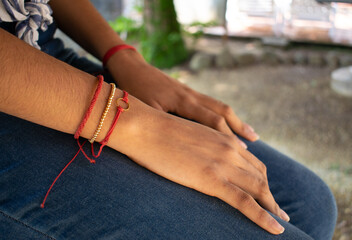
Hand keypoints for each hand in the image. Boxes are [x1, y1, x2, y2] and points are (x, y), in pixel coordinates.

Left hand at [106, 51, 258, 147]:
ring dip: (235, 119)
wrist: (131, 67)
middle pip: (222, 111)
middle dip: (239, 126)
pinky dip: (222, 114)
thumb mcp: (146, 109)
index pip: (212, 120)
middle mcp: (191, 96)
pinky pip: (210, 104)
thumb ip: (164, 122)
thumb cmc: (134, 90)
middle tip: (254, 141)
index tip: (241, 151)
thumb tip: (182, 141)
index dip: (227, 136)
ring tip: (249, 132)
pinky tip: (225, 122)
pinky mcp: (186, 92)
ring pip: (218, 105)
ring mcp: (190, 92)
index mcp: (183, 101)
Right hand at [113, 99, 288, 234]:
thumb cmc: (158, 131)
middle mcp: (229, 149)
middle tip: (279, 211)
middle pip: (260, 176)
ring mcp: (223, 164)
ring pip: (259, 189)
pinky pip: (245, 202)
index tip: (265, 192)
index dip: (261, 178)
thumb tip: (208, 157)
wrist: (144, 126)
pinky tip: (275, 229)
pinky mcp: (212, 179)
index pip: (252, 162)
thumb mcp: (188, 136)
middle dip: (271, 195)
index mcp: (223, 139)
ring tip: (280, 221)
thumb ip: (204, 145)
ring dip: (272, 207)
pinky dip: (263, 217)